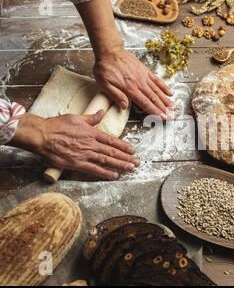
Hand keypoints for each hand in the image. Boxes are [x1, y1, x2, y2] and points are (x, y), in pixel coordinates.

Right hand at [8, 111, 139, 179]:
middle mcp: (91, 144)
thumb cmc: (56, 125)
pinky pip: (94, 169)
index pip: (112, 140)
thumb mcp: (76, 117)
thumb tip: (101, 113)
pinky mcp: (77, 163)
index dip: (124, 146)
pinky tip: (114, 175)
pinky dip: (105, 173)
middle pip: (113, 152)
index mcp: (92, 133)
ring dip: (120, 165)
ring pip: (107, 160)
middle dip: (127, 157)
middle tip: (137, 162)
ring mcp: (85, 154)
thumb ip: (91, 118)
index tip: (133, 150)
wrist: (42, 135)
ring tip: (131, 168)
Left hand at [93, 48, 175, 119]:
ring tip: (173, 107)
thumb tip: (124, 106)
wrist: (109, 50)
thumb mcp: (104, 83)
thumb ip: (115, 95)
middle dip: (164, 109)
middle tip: (171, 116)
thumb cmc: (105, 67)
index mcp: (129, 88)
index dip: (155, 111)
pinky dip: (164, 87)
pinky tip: (170, 92)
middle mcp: (139, 83)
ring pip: (157, 90)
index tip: (162, 117)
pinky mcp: (145, 70)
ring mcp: (143, 76)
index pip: (145, 103)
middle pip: (154, 98)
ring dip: (166, 100)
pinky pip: (156, 80)